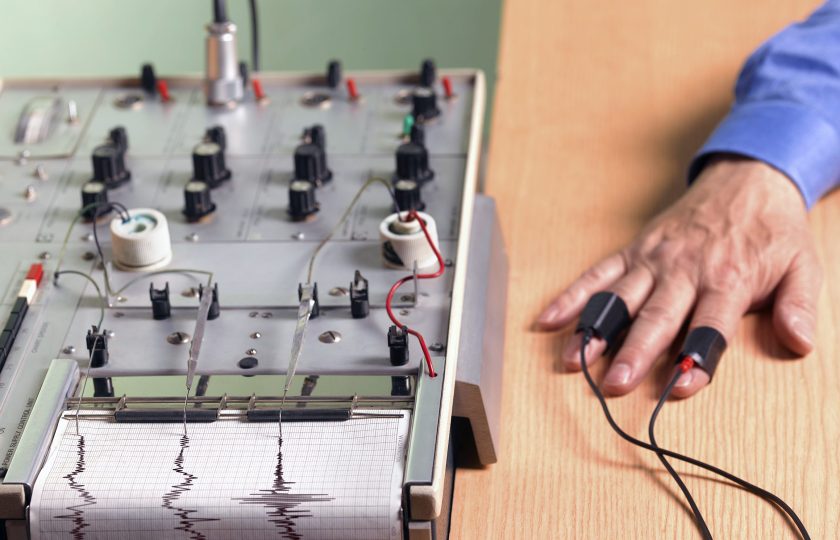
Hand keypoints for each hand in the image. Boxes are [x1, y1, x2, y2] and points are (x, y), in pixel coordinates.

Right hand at [536, 156, 821, 397]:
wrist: (746, 179)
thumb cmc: (771, 231)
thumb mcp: (803, 265)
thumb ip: (799, 305)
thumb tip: (799, 341)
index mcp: (727, 279)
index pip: (710, 327)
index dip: (695, 359)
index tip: (679, 388)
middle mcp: (684, 271)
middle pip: (656, 317)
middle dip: (634, 351)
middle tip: (615, 382)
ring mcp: (653, 260)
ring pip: (619, 298)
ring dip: (596, 329)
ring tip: (574, 359)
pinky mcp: (634, 251)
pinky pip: (598, 274)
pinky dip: (572, 296)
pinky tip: (551, 320)